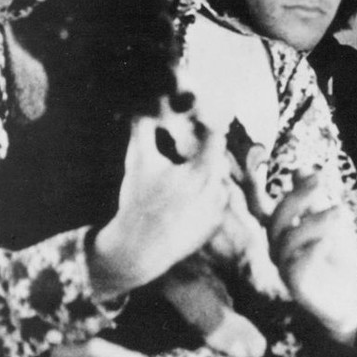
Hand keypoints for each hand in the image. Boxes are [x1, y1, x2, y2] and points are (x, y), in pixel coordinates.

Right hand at [89, 105, 230, 299]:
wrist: (137, 250)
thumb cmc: (137, 202)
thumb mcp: (138, 161)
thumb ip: (142, 128)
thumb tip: (143, 106)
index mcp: (203, 171)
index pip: (217, 137)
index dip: (207, 127)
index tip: (198, 124)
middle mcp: (217, 189)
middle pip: (218, 159)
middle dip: (204, 153)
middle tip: (187, 153)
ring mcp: (219, 209)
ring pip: (219, 180)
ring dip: (206, 175)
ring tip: (182, 180)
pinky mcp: (216, 225)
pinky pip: (216, 201)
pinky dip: (205, 196)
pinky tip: (184, 200)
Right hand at [269, 176, 356, 344]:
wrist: (346, 297)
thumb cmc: (335, 257)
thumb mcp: (329, 223)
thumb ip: (314, 200)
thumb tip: (300, 169)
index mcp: (283, 231)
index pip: (272, 206)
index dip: (283, 189)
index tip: (314, 173)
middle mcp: (278, 248)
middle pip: (276, 219)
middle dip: (298, 197)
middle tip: (321, 182)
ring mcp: (284, 268)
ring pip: (287, 241)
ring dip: (314, 222)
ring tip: (340, 212)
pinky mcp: (296, 287)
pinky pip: (295, 268)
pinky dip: (311, 251)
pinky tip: (329, 240)